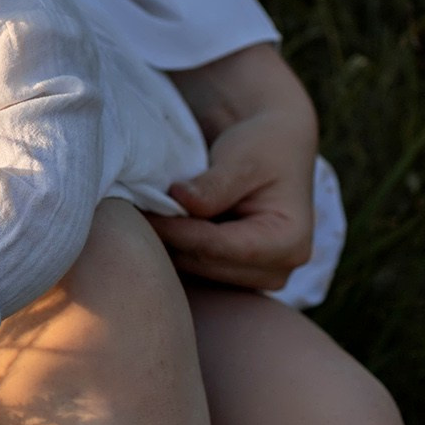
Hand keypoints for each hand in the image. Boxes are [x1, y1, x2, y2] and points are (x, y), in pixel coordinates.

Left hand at [149, 42, 318, 289]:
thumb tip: (179, 201)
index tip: (144, 211)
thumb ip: (214, 184)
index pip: (219, 247)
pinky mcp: (232, 274)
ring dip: (169, 244)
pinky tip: (157, 224)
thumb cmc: (263, 146)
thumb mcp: (243, 158)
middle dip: (170, 238)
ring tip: (145, 215)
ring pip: (195, 269)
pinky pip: (193, 267)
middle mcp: (276, 270)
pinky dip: (174, 247)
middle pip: (205, 263)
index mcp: (289, 243)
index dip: (178, 230)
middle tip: (135, 212)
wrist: (271, 146)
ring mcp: (254, 278)